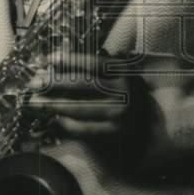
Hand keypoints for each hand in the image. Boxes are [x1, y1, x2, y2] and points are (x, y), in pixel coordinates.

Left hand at [26, 50, 148, 149]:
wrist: (159, 125)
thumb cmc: (137, 96)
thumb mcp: (128, 73)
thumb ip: (107, 64)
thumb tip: (70, 60)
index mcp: (125, 73)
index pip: (92, 63)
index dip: (69, 59)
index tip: (50, 58)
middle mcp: (123, 92)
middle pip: (81, 84)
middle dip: (53, 82)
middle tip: (34, 82)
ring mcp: (119, 115)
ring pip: (78, 108)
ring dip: (53, 105)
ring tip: (35, 102)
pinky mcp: (115, 135)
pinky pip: (84, 129)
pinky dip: (66, 125)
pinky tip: (54, 120)